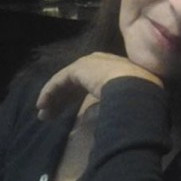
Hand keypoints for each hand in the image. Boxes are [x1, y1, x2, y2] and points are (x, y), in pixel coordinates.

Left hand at [36, 52, 162, 119]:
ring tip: (43, 113)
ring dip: (54, 96)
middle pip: (77, 81)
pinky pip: (60, 79)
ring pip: (66, 80)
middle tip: (52, 114)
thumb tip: (98, 116)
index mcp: (117, 71)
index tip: (72, 113)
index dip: (79, 97)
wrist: (136, 88)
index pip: (92, 82)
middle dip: (64, 98)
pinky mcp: (79, 68)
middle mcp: (103, 63)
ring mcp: (91, 63)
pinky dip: (50, 92)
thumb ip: (113, 105)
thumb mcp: (126, 102)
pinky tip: (42, 105)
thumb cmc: (138, 100)